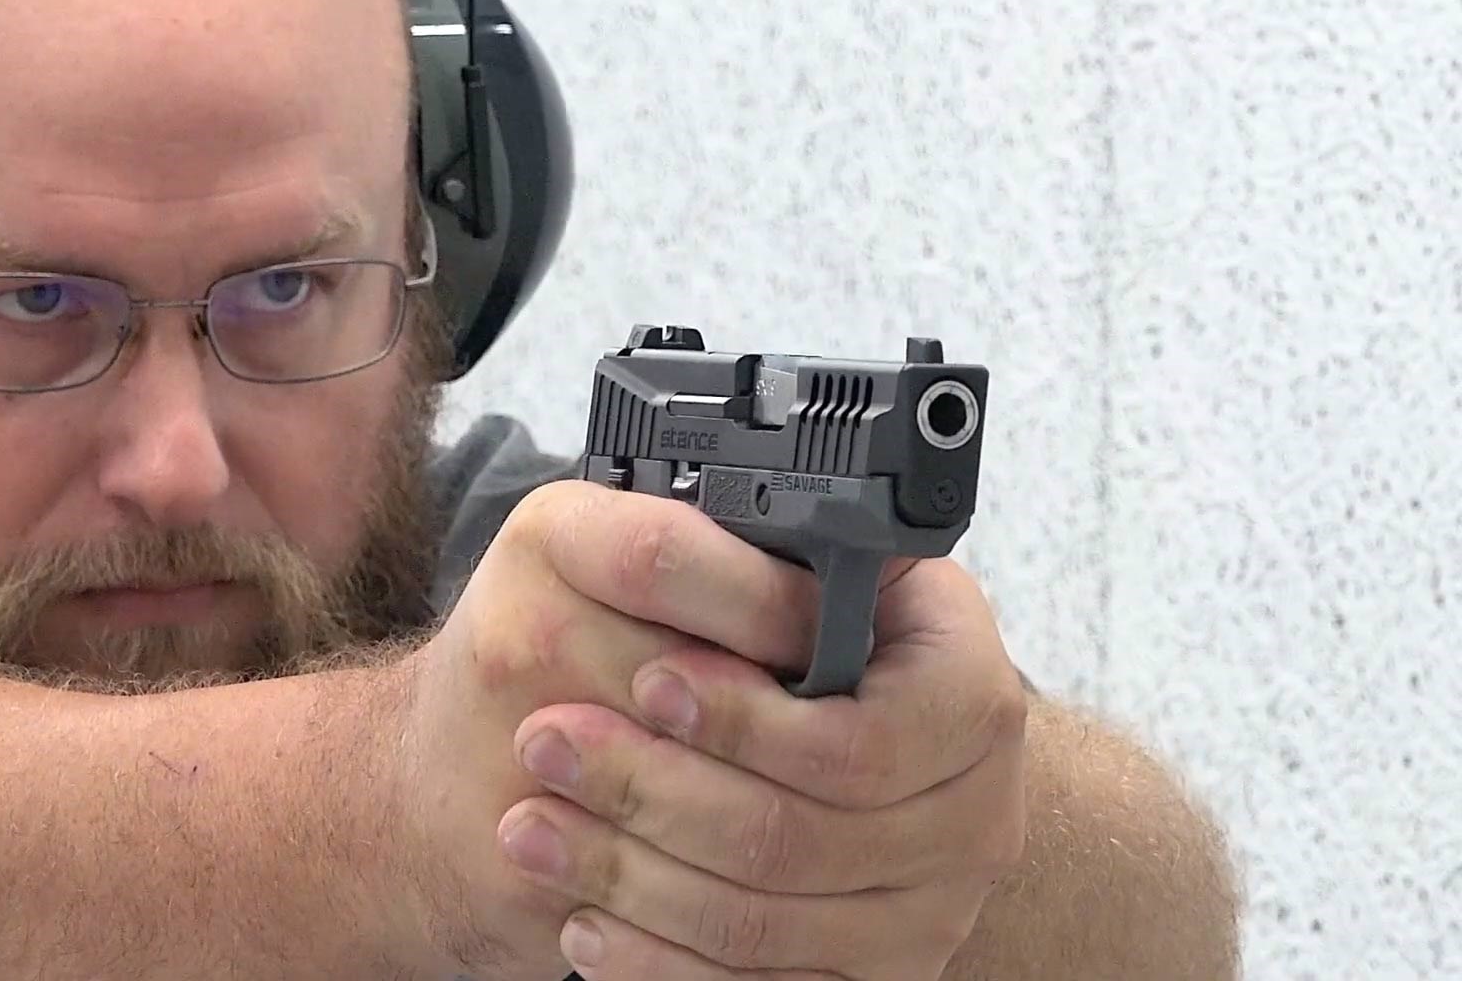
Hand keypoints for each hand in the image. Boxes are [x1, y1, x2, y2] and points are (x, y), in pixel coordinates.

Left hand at [395, 480, 1027, 980]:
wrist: (822, 745)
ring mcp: (931, 910)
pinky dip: (660, 963)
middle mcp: (975, 808)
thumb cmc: (781, 639)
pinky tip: (586, 923)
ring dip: (631, 874)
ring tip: (530, 826)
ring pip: (765, 921)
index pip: (871, 734)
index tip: (646, 680)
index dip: (748, 718)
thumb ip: (758, 568)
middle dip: (651, 787)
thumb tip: (699, 566)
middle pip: (802, 834)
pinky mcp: (873, 979)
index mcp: (967, 684)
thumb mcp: (784, 567)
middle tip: (543, 742)